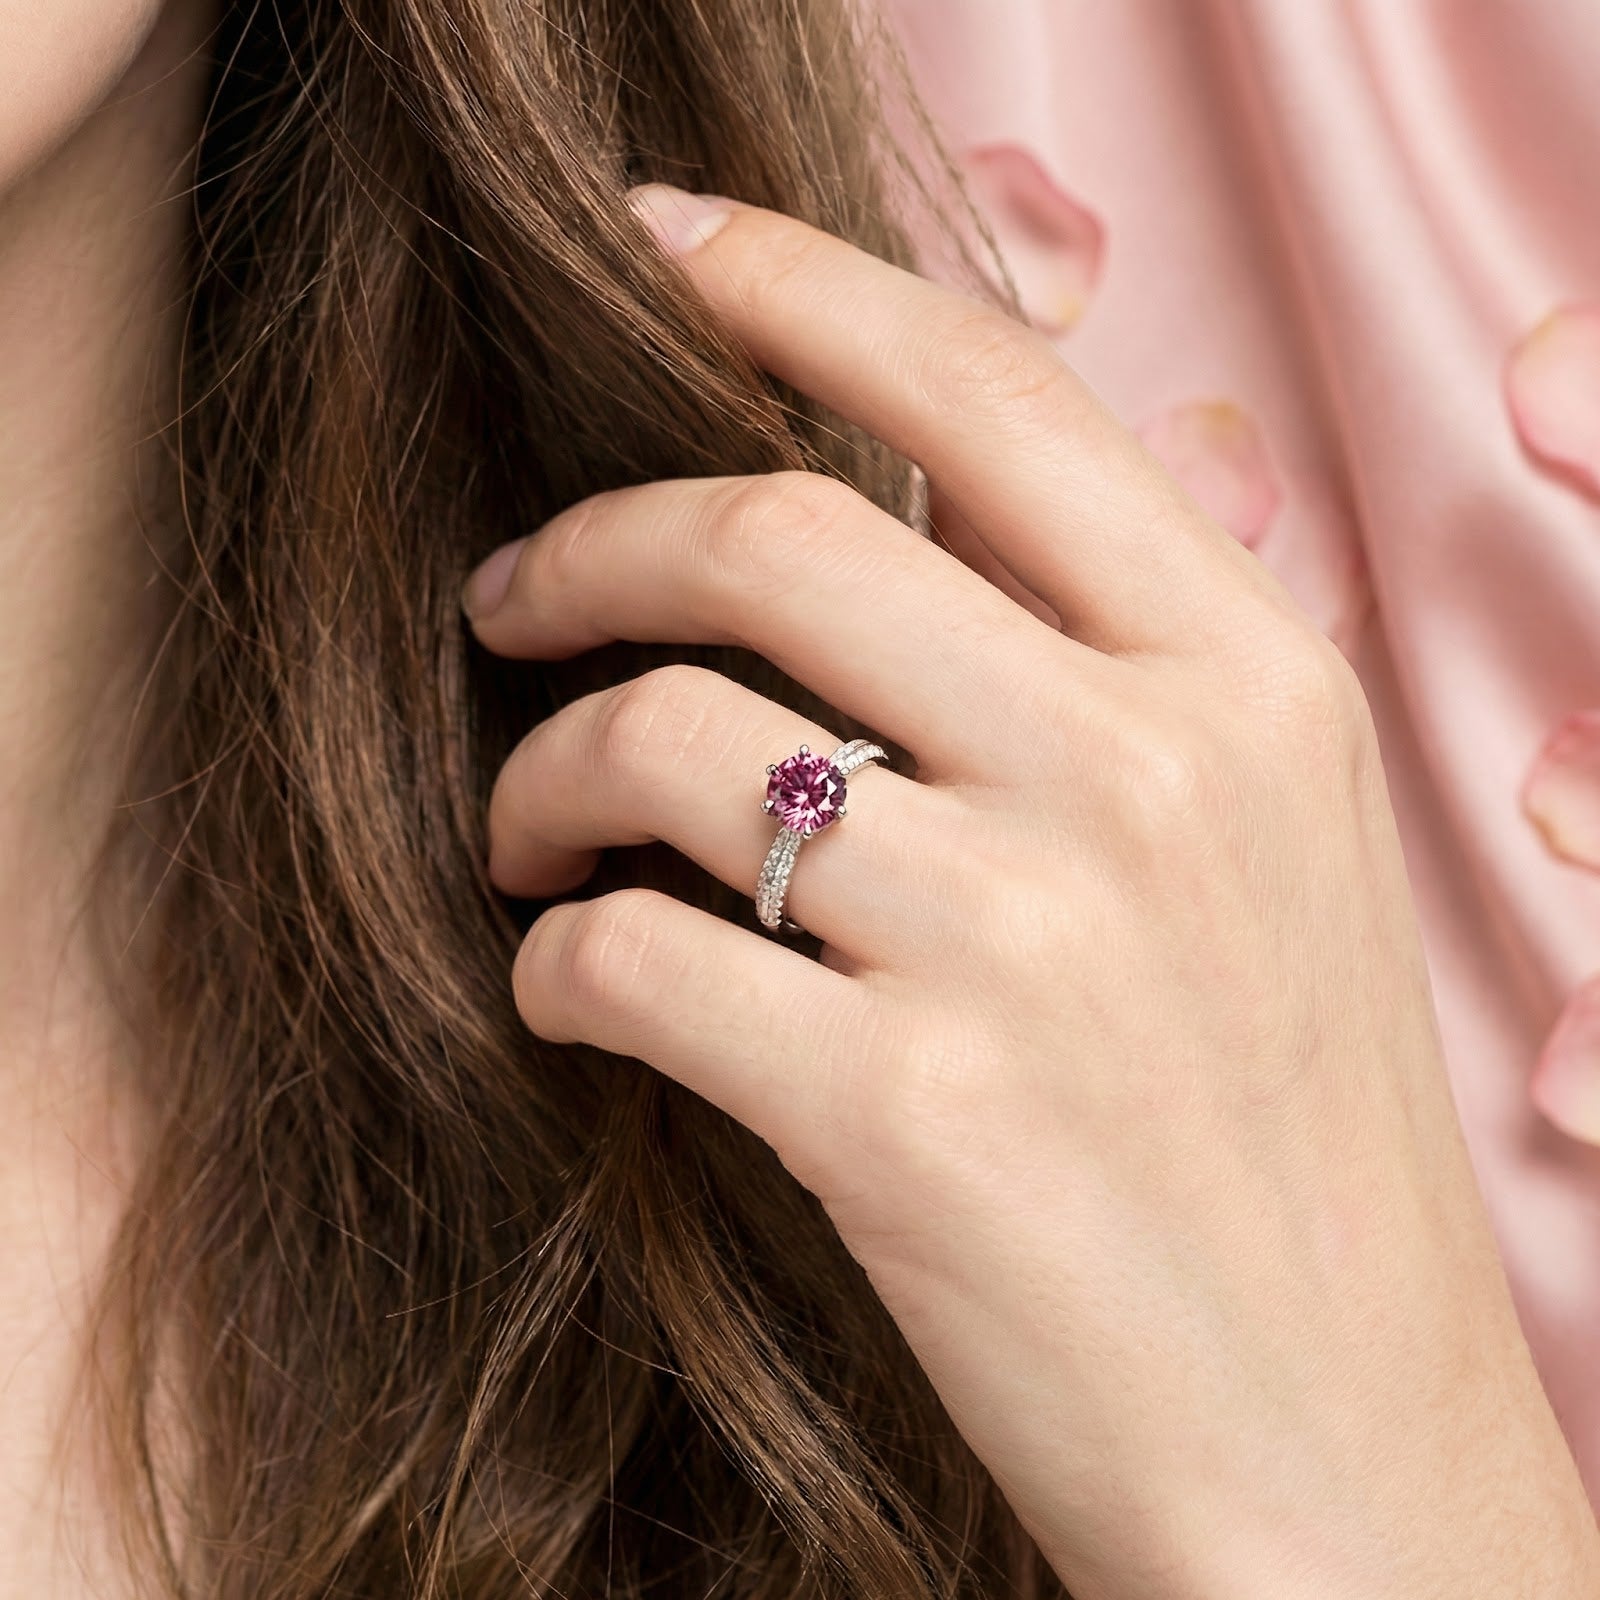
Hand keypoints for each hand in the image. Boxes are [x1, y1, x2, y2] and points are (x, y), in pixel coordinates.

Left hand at [460, 184, 1599, 1598]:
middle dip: (585, 549)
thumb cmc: (1278, 1144)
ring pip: (667, 745)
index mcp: (1251, 684)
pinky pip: (637, 960)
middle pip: (776, 539)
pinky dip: (557, 961)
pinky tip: (571, 989)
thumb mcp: (1263, 854)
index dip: (799, 284)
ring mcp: (1034, 943)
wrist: (1344, 1449)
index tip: (664, 242)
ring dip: (541, 778)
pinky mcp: (914, 1121)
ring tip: (522, 835)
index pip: (993, 394)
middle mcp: (1151, 776)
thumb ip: (1113, 674)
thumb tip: (919, 528)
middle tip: (507, 598)